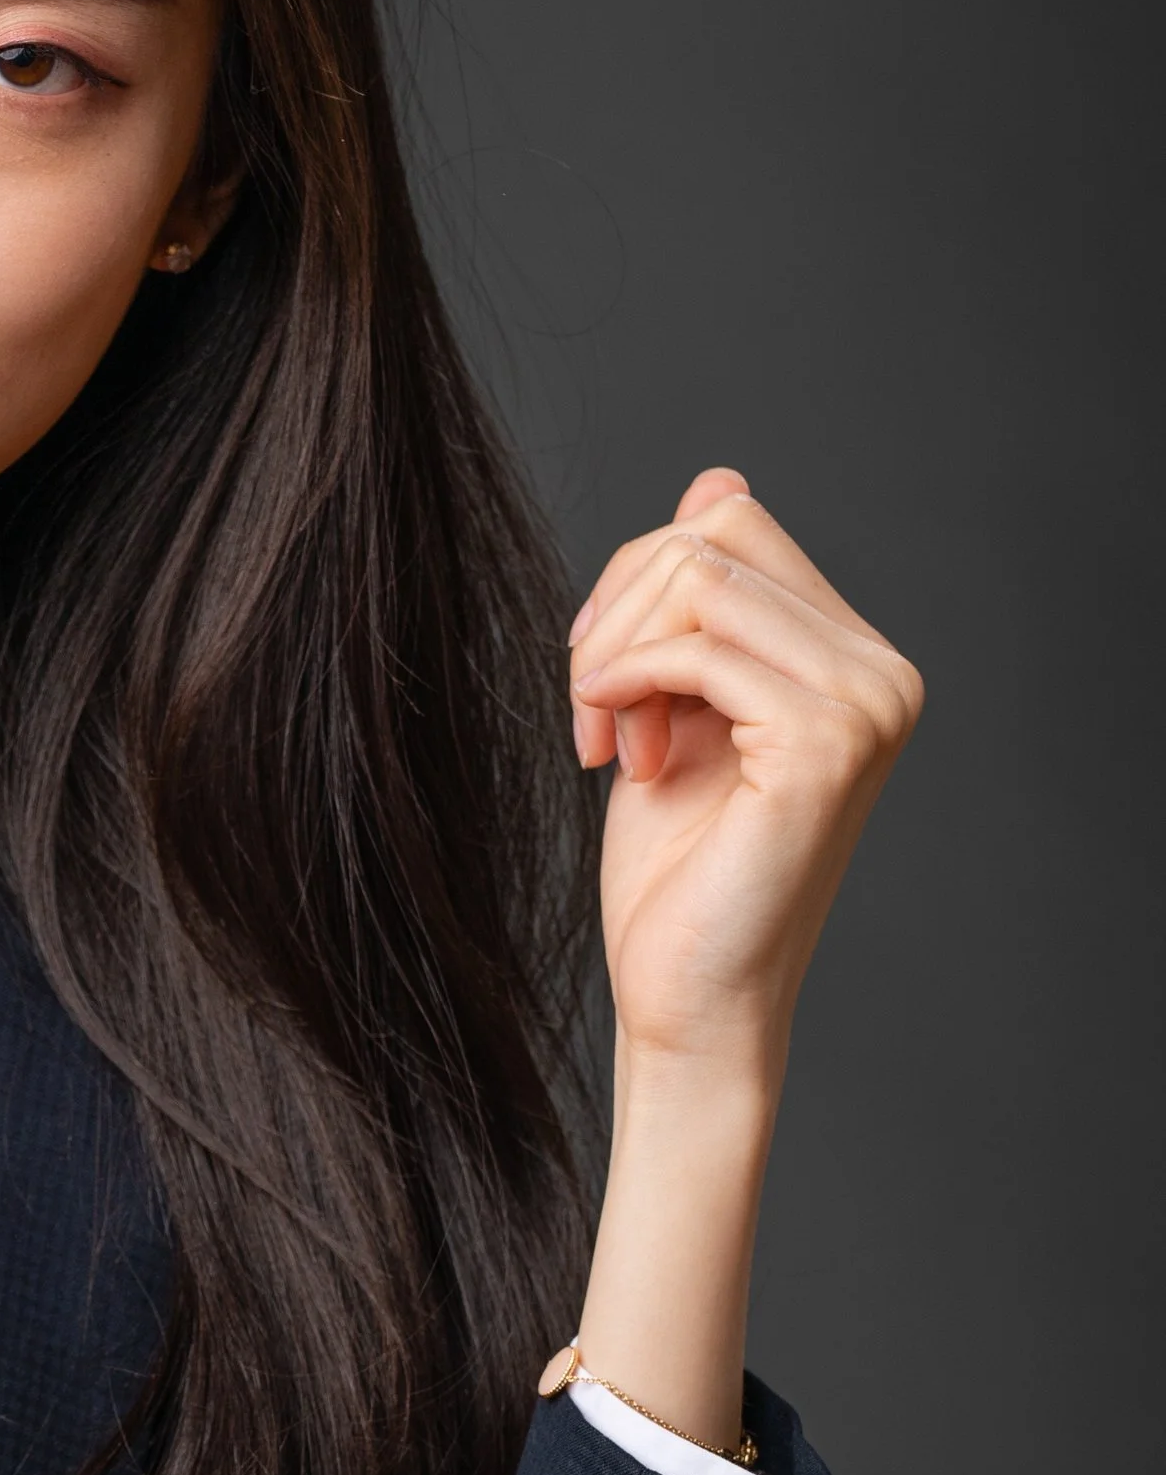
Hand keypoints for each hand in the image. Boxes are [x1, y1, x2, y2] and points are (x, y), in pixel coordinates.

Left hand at [570, 469, 923, 1074]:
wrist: (688, 997)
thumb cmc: (677, 872)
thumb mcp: (673, 708)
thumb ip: (697, 608)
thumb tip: (718, 478)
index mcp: (853, 658)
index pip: (730, 520)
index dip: (635, 578)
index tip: (599, 672)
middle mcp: (882, 672)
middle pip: (712, 532)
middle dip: (617, 609)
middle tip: (592, 710)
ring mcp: (865, 704)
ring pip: (698, 576)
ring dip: (613, 652)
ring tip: (608, 738)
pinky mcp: (826, 743)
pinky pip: (697, 645)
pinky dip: (624, 684)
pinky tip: (614, 756)